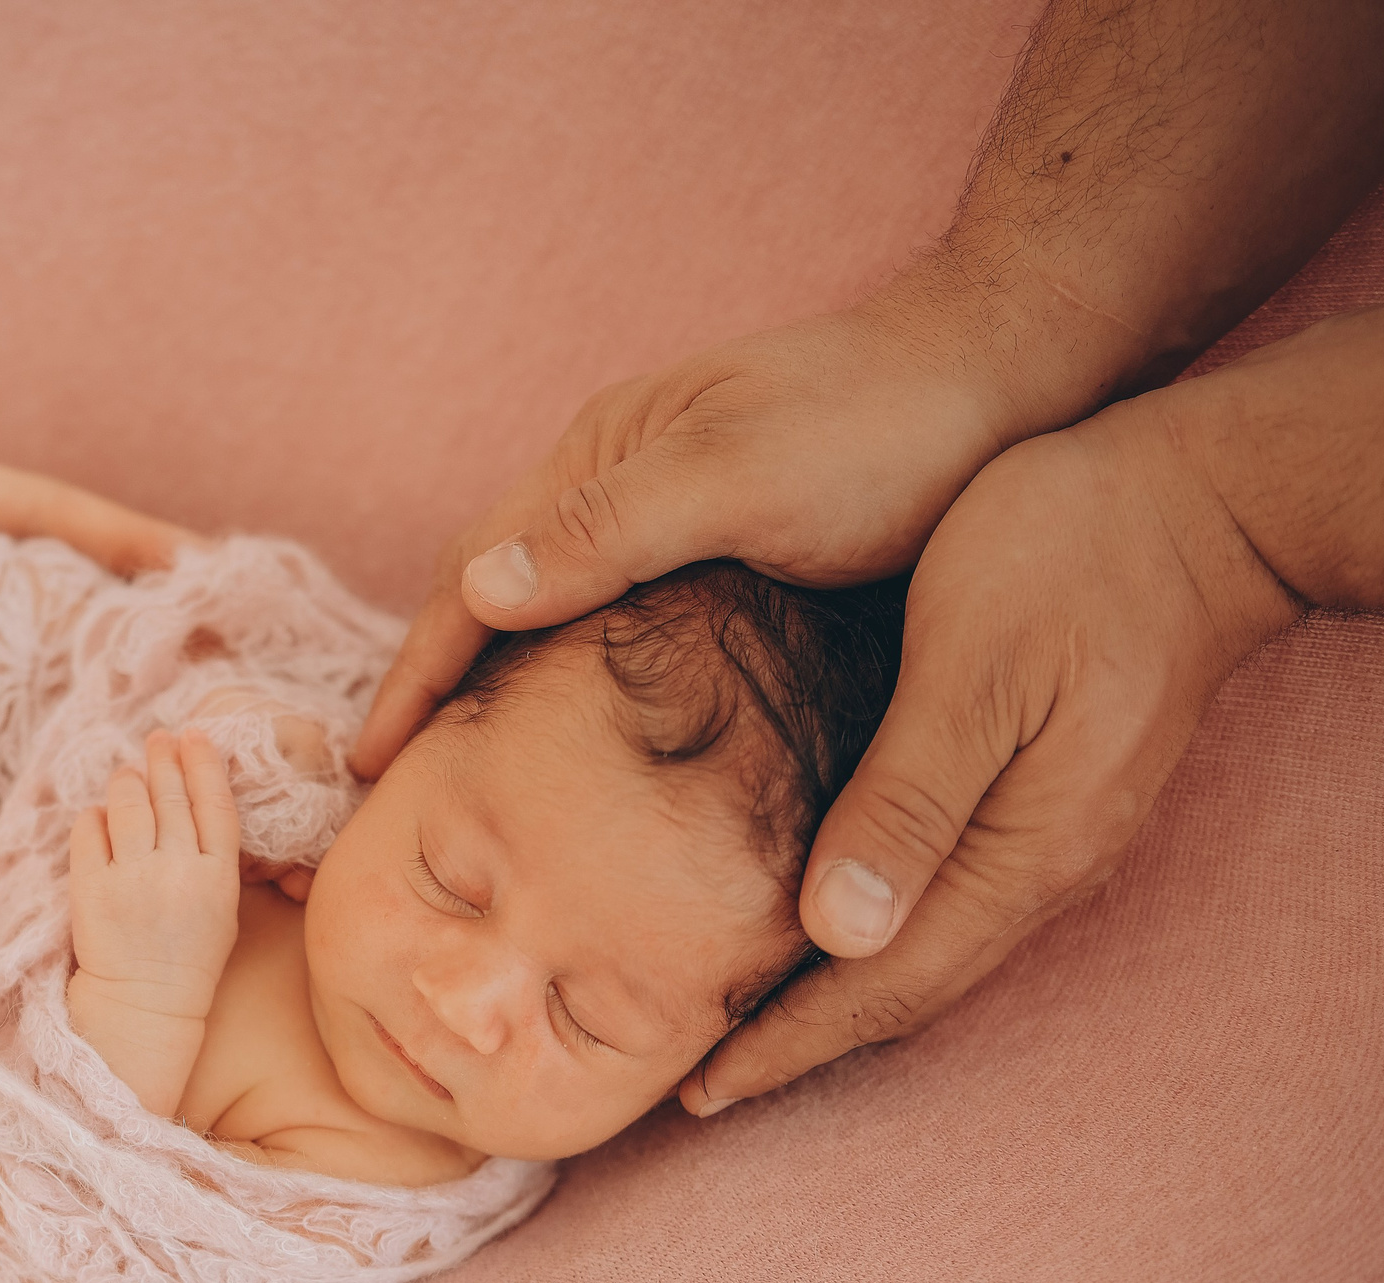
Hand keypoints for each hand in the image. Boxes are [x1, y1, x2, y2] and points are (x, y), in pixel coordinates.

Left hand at [66, 729, 241, 1113]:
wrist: (144, 1005)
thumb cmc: (187, 957)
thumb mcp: (222, 907)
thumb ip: (210, 855)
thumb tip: (188, 795)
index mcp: (217, 878)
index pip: (214, 804)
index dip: (204, 763)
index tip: (194, 735)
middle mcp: (177, 872)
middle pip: (170, 796)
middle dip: (162, 758)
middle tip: (157, 738)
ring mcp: (132, 879)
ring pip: (128, 803)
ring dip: (127, 781)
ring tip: (128, 775)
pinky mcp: (91, 888)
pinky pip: (89, 829)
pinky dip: (94, 816)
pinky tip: (100, 817)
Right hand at [352, 267, 1107, 777]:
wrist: (1012, 387)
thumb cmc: (880, 427)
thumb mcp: (738, 475)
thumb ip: (609, 528)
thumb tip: (476, 589)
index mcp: (599, 458)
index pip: (468, 578)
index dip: (414, 675)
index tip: (371, 767)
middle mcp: (619, 490)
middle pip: (495, 602)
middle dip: (437, 692)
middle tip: (399, 794)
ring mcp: (673, 527)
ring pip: (557, 627)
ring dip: (504, 701)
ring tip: (474, 789)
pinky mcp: (732, 564)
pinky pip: (625, 640)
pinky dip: (584, 698)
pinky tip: (595, 756)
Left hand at [681, 391, 1301, 1114]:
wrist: (1214, 500)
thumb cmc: (1076, 556)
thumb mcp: (974, 669)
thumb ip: (908, 800)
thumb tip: (838, 930)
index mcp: (1018, 851)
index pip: (883, 986)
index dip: (789, 1044)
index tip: (701, 1093)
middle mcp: (1045, 867)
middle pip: (908, 990)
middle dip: (806, 1041)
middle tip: (706, 1079)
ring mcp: (1060, 834)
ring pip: (933, 950)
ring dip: (843, 994)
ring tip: (754, 1019)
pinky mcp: (1058, 792)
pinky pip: (955, 898)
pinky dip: (883, 931)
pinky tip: (839, 917)